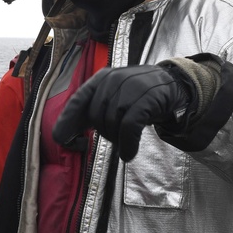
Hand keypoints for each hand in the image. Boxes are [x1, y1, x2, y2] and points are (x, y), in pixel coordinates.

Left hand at [52, 65, 190, 161]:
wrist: (172, 85)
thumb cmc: (137, 96)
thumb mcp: (112, 98)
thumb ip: (90, 112)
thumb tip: (64, 135)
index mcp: (100, 79)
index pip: (77, 101)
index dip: (66, 121)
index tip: (60, 138)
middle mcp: (112, 80)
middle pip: (95, 116)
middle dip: (103, 133)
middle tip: (116, 138)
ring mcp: (130, 87)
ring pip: (112, 122)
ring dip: (117, 139)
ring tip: (126, 142)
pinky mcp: (146, 98)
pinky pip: (129, 127)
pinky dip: (128, 144)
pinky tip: (128, 153)